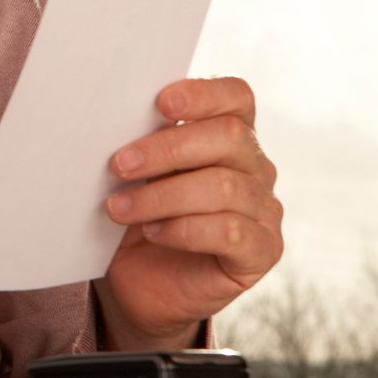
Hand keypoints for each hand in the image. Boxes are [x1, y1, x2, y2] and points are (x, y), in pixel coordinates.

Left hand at [95, 77, 282, 348]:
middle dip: (168, 148)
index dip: (203, 94)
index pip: (236, 97)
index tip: (161, 103)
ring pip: (225, 187)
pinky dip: (183, 229)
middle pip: (230, 137)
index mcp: (231, 135)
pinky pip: (230, 232)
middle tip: (119, 164)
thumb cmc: (140, 216)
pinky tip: (153, 233)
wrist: (142, 283)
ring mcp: (265, 210)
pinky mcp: (262, 251)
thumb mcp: (139, 174)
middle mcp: (257, 167)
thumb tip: (113, 117)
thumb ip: (144, 143)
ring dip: (162, 196)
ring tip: (120, 207)